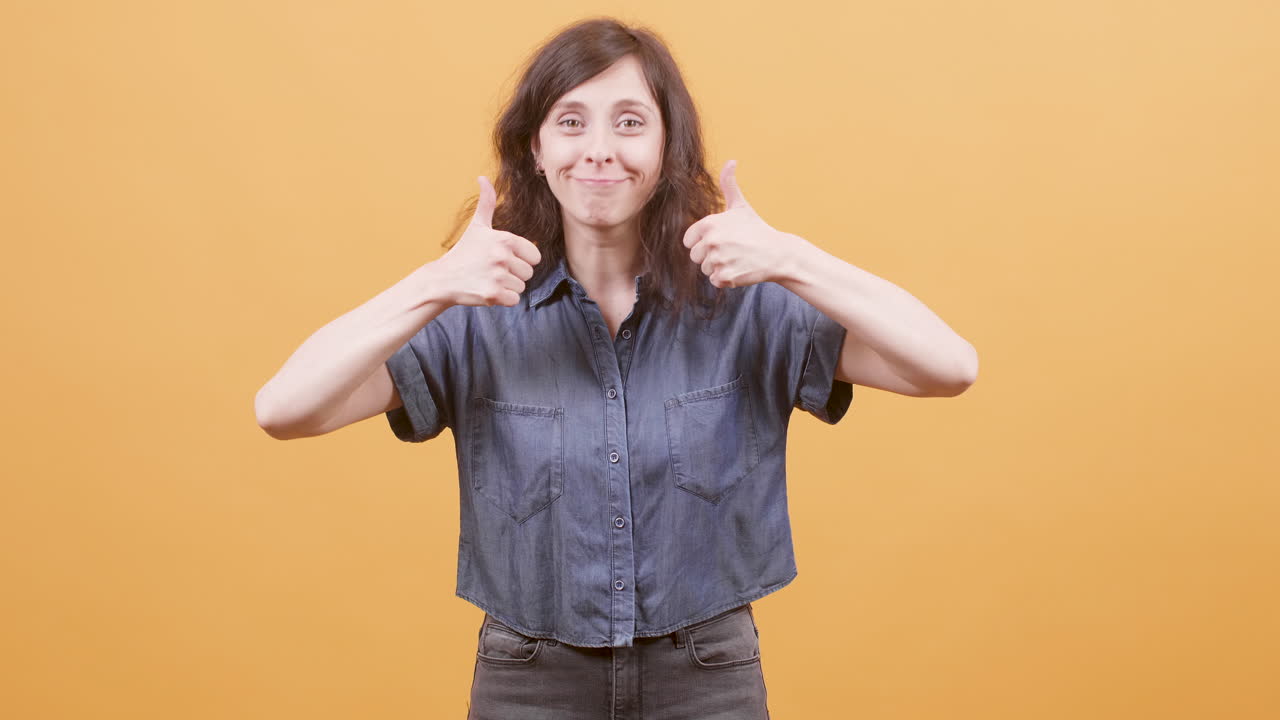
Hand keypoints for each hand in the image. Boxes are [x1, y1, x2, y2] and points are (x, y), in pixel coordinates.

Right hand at [433, 176, 541, 306]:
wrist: (442, 279)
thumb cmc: (463, 253)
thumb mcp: (477, 226)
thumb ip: (486, 203)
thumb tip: (483, 178)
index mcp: (504, 239)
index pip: (535, 256)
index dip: (522, 259)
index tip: (503, 259)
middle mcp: (502, 256)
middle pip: (529, 273)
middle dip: (514, 274)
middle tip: (493, 270)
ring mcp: (497, 276)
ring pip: (521, 287)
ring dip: (508, 287)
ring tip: (489, 279)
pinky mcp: (493, 294)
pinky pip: (515, 300)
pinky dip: (503, 299)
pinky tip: (488, 291)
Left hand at [682, 160, 795, 288]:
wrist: (778, 253)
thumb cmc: (757, 229)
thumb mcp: (741, 206)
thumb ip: (729, 185)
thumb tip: (731, 161)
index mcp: (709, 224)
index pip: (688, 240)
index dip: (702, 241)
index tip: (720, 239)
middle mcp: (711, 241)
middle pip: (694, 256)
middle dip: (710, 256)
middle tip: (731, 250)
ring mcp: (717, 260)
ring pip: (704, 269)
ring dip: (718, 267)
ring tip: (737, 258)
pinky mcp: (724, 277)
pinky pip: (714, 281)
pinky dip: (726, 279)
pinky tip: (739, 268)